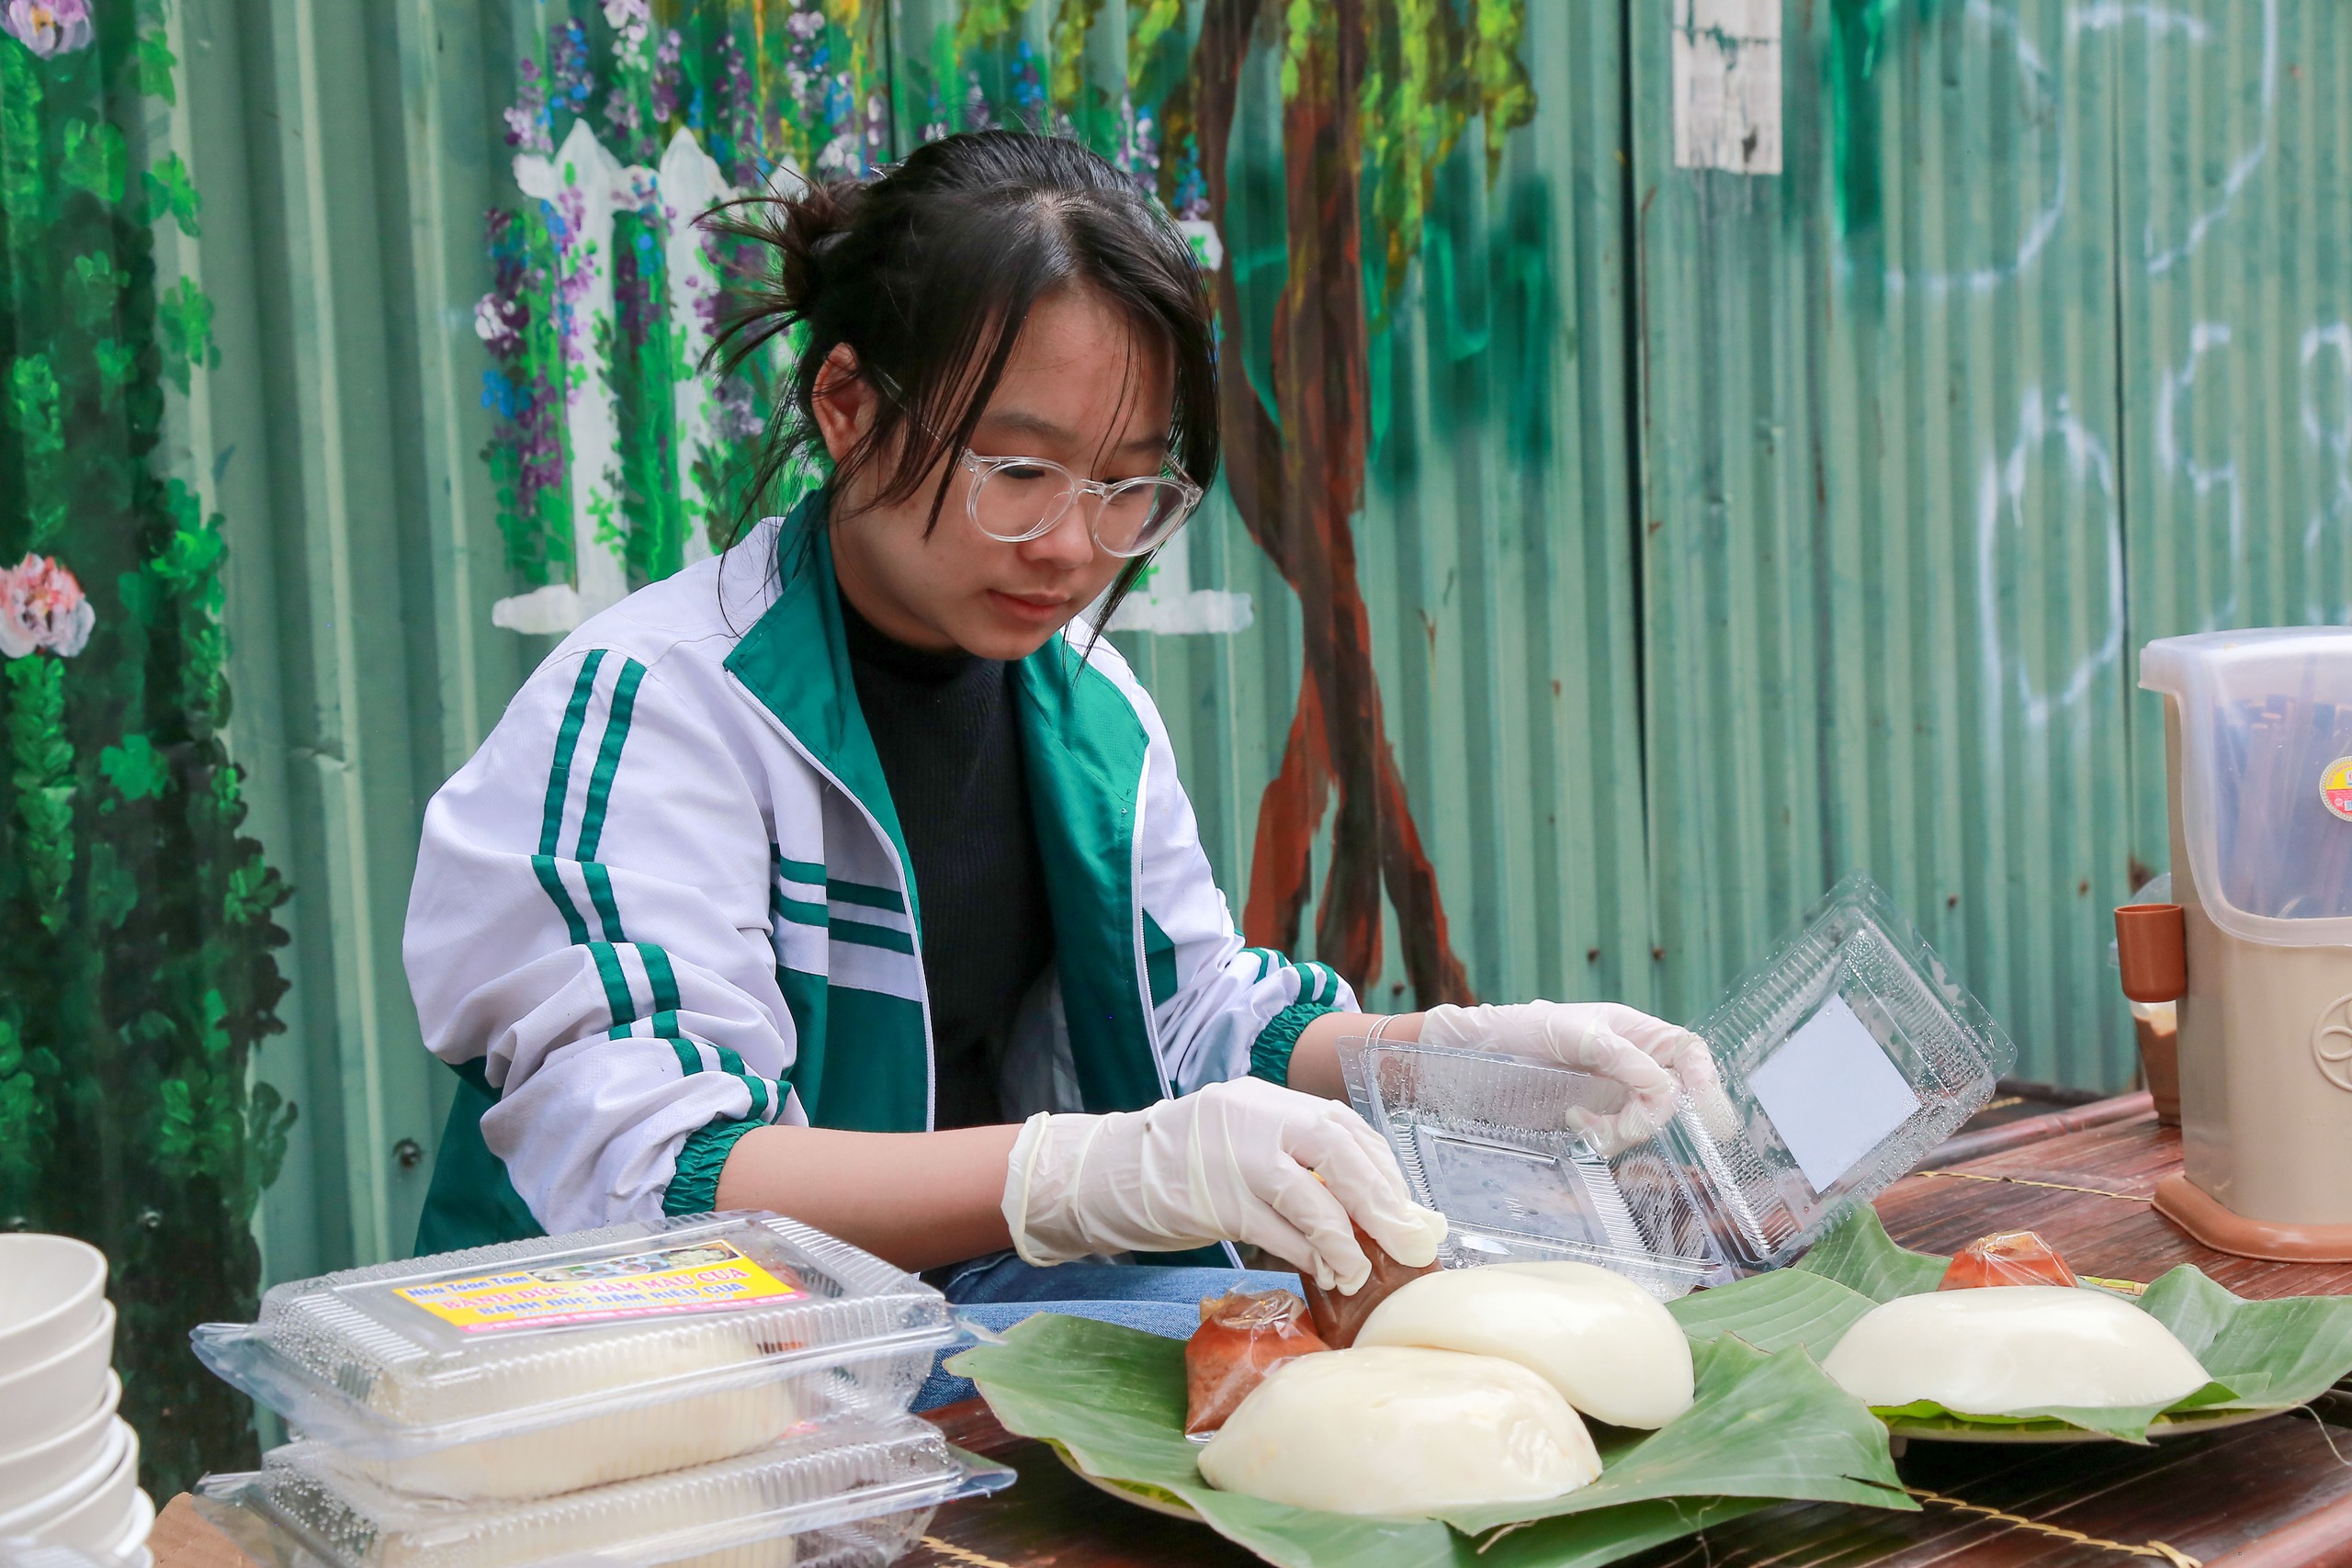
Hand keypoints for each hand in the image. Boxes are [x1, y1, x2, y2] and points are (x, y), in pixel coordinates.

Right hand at [1001, 1077, 1447, 1292]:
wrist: (1101, 1175)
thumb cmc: (1180, 1169)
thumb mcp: (1242, 1148)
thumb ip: (1294, 1166)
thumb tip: (1367, 1210)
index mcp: (1266, 1100)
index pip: (1343, 1126)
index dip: (1383, 1170)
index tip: (1408, 1209)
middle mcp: (1254, 1116)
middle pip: (1338, 1150)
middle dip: (1382, 1199)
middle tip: (1412, 1242)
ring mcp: (1232, 1154)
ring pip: (1310, 1194)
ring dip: (1346, 1238)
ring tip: (1364, 1272)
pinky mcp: (1212, 1198)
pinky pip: (1275, 1229)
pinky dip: (1306, 1254)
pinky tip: (1324, 1273)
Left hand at [1415, 1001, 1729, 1152]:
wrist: (1464, 1061)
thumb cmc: (1516, 1032)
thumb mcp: (1570, 1035)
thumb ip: (1619, 1056)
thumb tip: (1665, 1086)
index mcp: (1632, 1030)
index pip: (1687, 1052)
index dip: (1704, 1078)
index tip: (1704, 1110)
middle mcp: (1628, 1061)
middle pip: (1672, 1094)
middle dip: (1653, 1114)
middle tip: (1624, 1128)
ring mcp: (1611, 1092)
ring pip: (1647, 1120)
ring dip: (1626, 1130)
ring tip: (1585, 1125)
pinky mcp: (1592, 1118)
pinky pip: (1619, 1137)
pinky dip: (1607, 1139)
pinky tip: (1578, 1127)